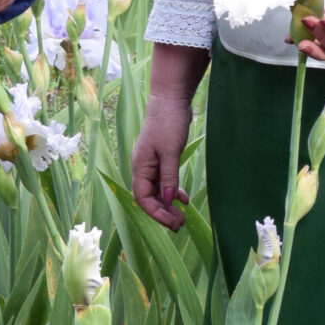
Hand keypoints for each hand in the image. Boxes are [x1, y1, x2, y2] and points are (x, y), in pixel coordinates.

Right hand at [131, 103, 193, 229]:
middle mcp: (143, 167)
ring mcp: (152, 164)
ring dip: (169, 204)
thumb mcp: (170, 151)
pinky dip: (173, 191)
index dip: (156, 213)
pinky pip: (164, 181)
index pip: (143, 198)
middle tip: (180, 225)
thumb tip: (169, 200)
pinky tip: (183, 198)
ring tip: (182, 217)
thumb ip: (169, 177)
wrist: (170, 99)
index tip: (172, 223)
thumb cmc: (168, 122)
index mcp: (140, 166)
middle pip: (150, 197)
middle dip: (163, 213)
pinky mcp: (162, 159)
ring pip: (158, 191)